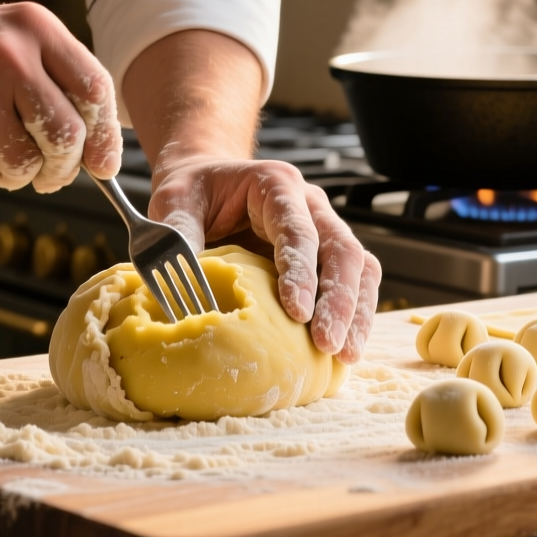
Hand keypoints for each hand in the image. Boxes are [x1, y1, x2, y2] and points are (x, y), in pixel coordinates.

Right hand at [0, 2, 122, 192]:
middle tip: (51, 175)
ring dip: (17, 174)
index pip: (95, 89)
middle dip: (64, 168)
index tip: (102, 163)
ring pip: (26, 164)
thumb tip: (103, 153)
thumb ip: (61, 83)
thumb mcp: (13, 42)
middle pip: (67, 136)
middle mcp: (8, 54)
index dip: (105, 135)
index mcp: (35, 27)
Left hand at [146, 156, 380, 362]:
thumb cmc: (194, 192)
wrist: (209, 181)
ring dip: (357, 312)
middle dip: (340, 300)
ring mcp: (325, 229)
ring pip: (361, 267)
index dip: (302, 272)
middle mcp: (311, 205)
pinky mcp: (326, 256)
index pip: (299, 231)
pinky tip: (343, 350)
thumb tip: (177, 285)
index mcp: (277, 185)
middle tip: (328, 345)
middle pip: (343, 250)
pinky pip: (356, 282)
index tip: (298, 313)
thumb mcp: (175, 202)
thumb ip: (178, 235)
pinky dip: (354, 316)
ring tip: (345, 355)